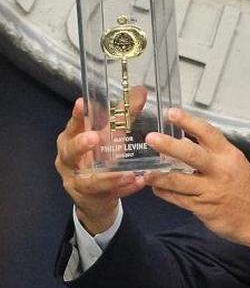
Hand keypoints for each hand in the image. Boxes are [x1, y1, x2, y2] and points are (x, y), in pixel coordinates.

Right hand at [55, 98, 145, 233]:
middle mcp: (69, 160)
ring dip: (109, 177)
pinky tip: (139, 182)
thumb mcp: (111, 135)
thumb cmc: (100, 157)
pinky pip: (108, 194)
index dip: (76, 116)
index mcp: (71, 140)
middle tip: (95, 137)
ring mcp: (77, 181)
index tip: (82, 103)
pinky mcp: (89, 198)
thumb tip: (141, 90)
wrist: (96, 195)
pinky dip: (124, 189)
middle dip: (81, 144)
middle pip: (69, 152)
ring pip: (88, 180)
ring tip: (128, 173)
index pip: (72, 126)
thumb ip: (124, 115)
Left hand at [144, 108, 249, 249]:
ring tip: (144, 172)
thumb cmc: (247, 189)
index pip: (208, 133)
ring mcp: (210, 190)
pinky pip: (178, 199)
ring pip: (178, 181)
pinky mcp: (202, 208)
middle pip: (191, 154)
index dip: (189, 122)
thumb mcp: (236, 165)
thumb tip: (185, 142)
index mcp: (228, 155)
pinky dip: (164, 193)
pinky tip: (156, 188)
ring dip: (158, 176)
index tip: (172, 113)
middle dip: (168, 146)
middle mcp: (219, 170)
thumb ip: (213, 155)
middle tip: (150, 138)